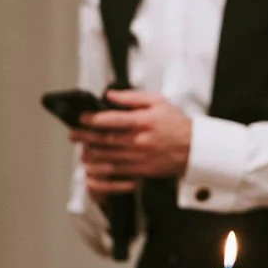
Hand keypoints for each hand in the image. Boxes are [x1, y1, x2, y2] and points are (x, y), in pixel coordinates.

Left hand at [71, 90, 192, 181]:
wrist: (193, 149)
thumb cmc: (176, 125)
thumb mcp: (158, 102)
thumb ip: (132, 97)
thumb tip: (111, 95)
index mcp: (143, 122)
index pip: (112, 120)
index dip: (93, 119)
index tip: (83, 118)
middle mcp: (139, 141)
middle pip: (105, 139)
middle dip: (85, 136)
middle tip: (73, 134)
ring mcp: (138, 158)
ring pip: (107, 157)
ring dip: (90, 153)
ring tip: (80, 148)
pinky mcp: (139, 171)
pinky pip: (115, 172)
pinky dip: (101, 169)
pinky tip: (93, 165)